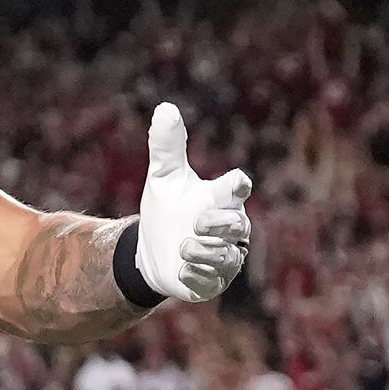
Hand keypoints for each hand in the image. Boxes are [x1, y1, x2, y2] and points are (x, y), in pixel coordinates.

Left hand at [132, 104, 253, 304]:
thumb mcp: (163, 177)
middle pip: (238, 226)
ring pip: (228, 256)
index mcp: (220, 199)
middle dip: (220, 224)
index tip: (236, 183)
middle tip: (197, 222)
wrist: (150, 249)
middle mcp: (229, 228)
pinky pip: (212, 280)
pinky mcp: (212, 281)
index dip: (237, 185)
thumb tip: (165, 108)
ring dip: (207, 251)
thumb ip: (166, 146)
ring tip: (183, 247)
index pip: (236, 188)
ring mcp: (224, 257)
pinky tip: (182, 270)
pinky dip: (198, 275)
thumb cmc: (167, 208)